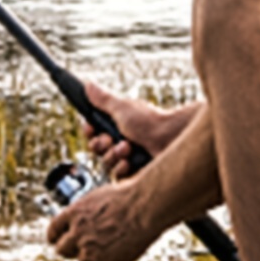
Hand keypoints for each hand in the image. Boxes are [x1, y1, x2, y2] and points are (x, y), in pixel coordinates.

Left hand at [46, 181, 157, 260]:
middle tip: (83, 247)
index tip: (58, 240)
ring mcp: (90, 252)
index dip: (55, 236)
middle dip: (71, 249)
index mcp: (73, 214)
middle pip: (62, 251)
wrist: (146, 207)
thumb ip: (82, 213)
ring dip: (94, 257)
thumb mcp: (98, 197)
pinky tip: (123, 250)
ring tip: (112, 243)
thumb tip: (76, 222)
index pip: (53, 231)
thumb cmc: (127, 196)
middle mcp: (77, 234)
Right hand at [82, 79, 201, 179]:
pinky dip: (122, 168)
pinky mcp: (134, 172)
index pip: (93, 132)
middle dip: (102, 144)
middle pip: (97, 148)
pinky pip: (117, 175)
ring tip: (128, 147)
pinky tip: (130, 161)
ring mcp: (128, 157)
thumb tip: (88, 85)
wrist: (170, 139)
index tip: (91, 128)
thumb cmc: (150, 121)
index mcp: (117, 124)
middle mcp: (122, 140)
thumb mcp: (121, 107)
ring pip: (106, 162)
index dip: (90, 132)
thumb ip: (103, 99)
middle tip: (110, 139)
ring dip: (114, 154)